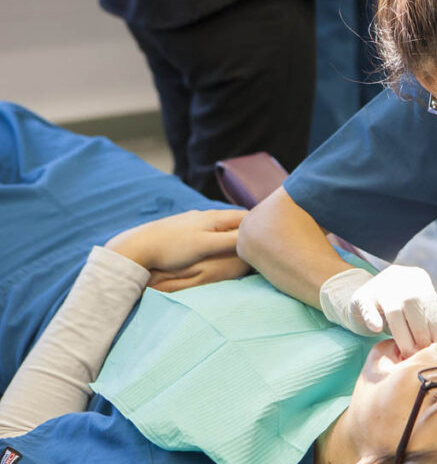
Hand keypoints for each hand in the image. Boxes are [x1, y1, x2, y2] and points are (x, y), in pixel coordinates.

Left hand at [105, 210, 250, 290]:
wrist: (137, 247)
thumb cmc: (172, 248)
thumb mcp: (206, 245)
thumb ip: (231, 240)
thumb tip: (256, 237)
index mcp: (213, 218)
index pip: (245, 216)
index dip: (260, 224)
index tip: (272, 233)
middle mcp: (204, 216)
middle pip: (234, 219)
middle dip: (248, 228)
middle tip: (261, 240)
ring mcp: (192, 222)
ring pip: (220, 224)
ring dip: (232, 232)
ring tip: (242, 244)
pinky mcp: (182, 230)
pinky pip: (208, 230)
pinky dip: (218, 236)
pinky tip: (215, 244)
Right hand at [319, 264, 436, 356]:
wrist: (364, 300)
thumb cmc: (397, 311)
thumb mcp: (416, 311)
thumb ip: (430, 323)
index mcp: (418, 279)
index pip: (432, 305)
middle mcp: (400, 277)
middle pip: (414, 304)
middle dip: (421, 333)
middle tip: (422, 353)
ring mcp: (379, 285)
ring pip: (394, 310)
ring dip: (404, 335)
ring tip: (408, 353)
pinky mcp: (361, 296)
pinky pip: (367, 306)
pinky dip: (373, 318)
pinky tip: (377, 330)